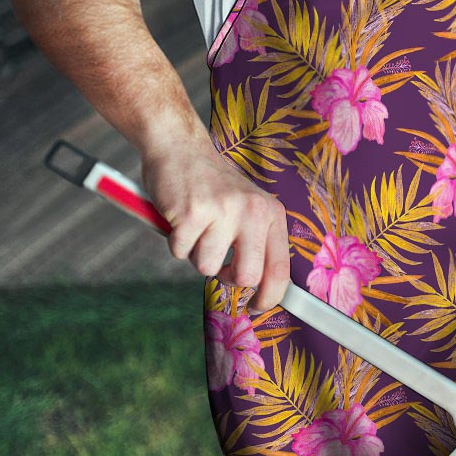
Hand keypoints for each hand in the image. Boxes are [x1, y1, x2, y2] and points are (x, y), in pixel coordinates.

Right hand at [141, 141, 289, 313]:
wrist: (180, 147)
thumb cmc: (213, 186)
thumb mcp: (249, 207)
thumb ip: (258, 242)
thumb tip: (264, 289)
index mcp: (271, 213)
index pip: (280, 269)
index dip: (270, 297)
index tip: (256, 307)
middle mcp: (253, 211)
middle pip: (247, 276)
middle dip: (227, 278)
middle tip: (217, 261)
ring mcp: (223, 211)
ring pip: (207, 267)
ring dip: (196, 254)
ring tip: (197, 226)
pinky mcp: (192, 213)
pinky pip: (180, 252)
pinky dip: (175, 242)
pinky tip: (180, 218)